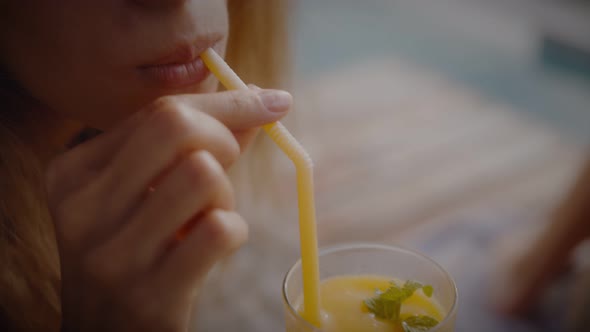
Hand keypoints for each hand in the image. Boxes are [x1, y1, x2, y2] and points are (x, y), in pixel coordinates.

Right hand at [45, 89, 290, 330]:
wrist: (106, 330)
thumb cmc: (132, 249)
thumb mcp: (141, 192)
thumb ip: (191, 143)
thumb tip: (257, 99)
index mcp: (74, 172)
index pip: (160, 111)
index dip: (226, 103)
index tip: (270, 102)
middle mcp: (84, 208)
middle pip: (178, 127)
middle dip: (225, 139)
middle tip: (225, 168)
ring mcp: (114, 253)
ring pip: (204, 175)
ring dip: (224, 195)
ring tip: (207, 217)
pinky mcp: (151, 293)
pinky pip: (220, 230)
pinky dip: (233, 232)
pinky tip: (212, 249)